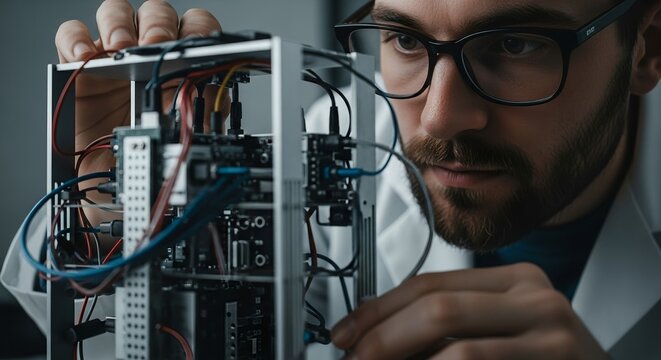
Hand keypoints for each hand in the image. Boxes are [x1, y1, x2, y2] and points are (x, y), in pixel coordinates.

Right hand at [55, 0, 222, 159]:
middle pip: (156, 13)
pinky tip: (84, 57)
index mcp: (181, 60)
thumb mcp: (188, 125)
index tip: (190, 45)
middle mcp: (148, 51)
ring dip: (119, 23)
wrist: (121, 173)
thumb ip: (204, 102)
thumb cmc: (155, 145)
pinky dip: (75, 39)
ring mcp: (114, 53)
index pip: (193, 26)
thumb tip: (217, 84)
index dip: (194, 29)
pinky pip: (71, 34)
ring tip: (120, 47)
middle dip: (158, 23)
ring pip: (115, 12)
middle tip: (155, 43)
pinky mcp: (80, 63)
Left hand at [331, 263, 608, 359]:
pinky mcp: (557, 356)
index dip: (378, 309)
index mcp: (513, 280)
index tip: (346, 333)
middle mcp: (533, 293)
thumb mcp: (498, 335)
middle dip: (381, 335)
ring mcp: (550, 325)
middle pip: (435, 303)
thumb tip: (377, 340)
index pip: (429, 283)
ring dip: (400, 357)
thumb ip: (448, 330)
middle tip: (351, 358)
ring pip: (453, 336)